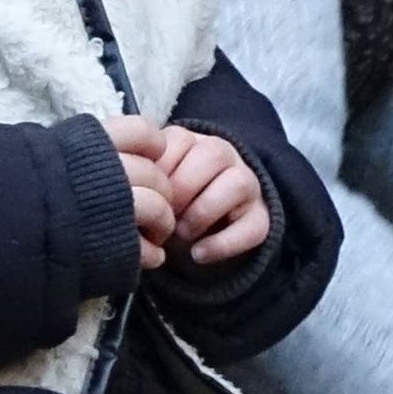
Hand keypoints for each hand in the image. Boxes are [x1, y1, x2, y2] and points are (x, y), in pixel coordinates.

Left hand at [152, 123, 268, 264]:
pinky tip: (199, 254)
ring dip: (203, 211)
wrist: (202, 227)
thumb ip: (145, 178)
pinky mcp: (262, 217)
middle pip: (213, 154)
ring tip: (183, 233)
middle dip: (182, 189)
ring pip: (237, 183)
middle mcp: (225, 156)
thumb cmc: (168, 203)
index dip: (159, 169)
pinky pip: (252, 227)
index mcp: (193, 142)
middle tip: (164, 214)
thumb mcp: (154, 184)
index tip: (145, 193)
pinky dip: (222, 244)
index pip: (178, 139)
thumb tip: (131, 190)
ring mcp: (248, 184)